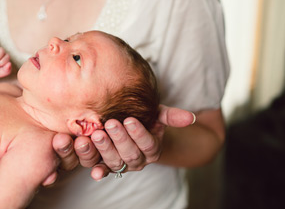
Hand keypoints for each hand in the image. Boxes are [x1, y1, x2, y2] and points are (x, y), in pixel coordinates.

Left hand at [51, 105, 196, 179]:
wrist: (126, 126)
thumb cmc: (142, 118)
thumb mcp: (156, 114)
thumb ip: (170, 116)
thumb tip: (191, 118)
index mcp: (152, 148)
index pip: (147, 143)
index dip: (139, 133)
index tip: (130, 119)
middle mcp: (137, 160)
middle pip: (130, 154)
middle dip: (120, 140)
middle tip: (110, 124)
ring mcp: (121, 165)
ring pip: (114, 162)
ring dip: (104, 150)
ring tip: (96, 135)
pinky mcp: (104, 166)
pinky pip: (100, 169)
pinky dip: (97, 170)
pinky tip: (94, 170)